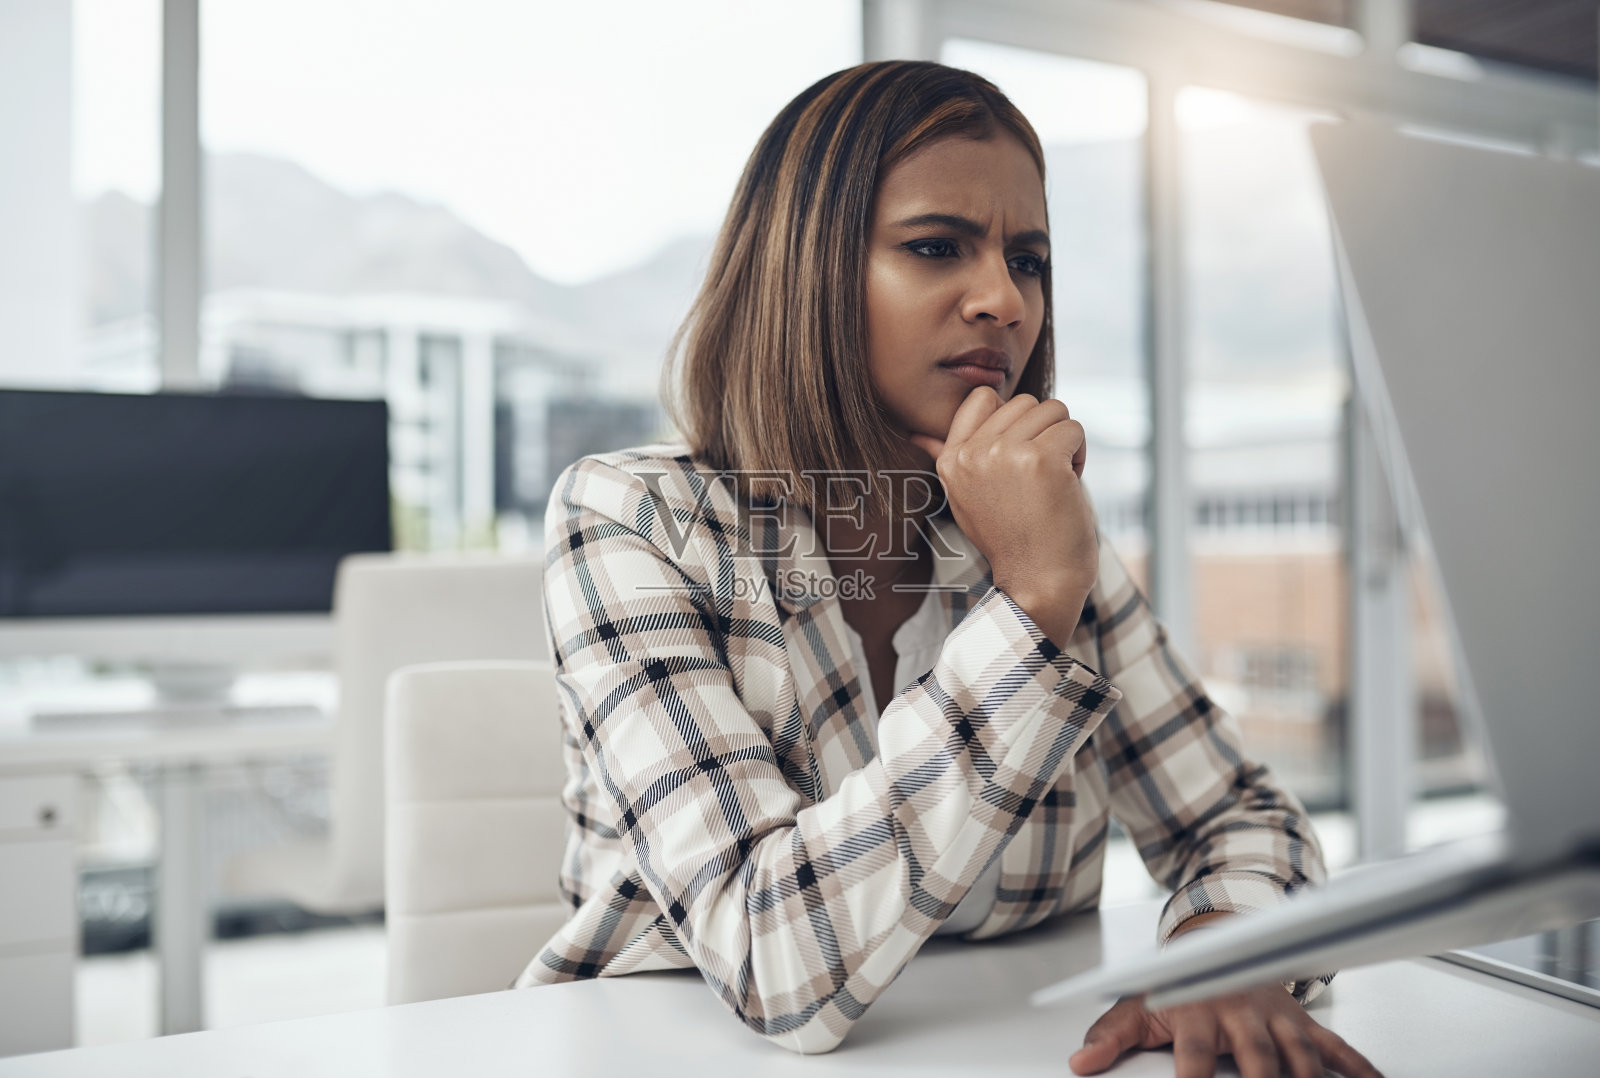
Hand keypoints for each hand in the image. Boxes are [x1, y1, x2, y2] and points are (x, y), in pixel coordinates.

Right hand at [906, 388, 1095, 646]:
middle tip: (1040, 477)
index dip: (1012, 419)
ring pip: (1053, 409)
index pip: (982, 398)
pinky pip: (1073, 428)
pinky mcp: (1041, 459)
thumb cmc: (1010, 540)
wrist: (1037, 582)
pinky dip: (1080, 454)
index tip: (1018, 457)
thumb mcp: (965, 496)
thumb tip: (914, 435)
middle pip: (1024, 401)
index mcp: (951, 460)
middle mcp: (972, 453)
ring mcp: (1005, 454)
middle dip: (1043, 432)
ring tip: (1054, 481)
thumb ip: (949, 458)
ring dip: (1063, 442)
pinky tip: (1068, 485)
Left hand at [1069, 986, 1382, 1077]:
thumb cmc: (1177, 984)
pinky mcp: (1301, 1022)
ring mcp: (1276, 1017)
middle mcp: (1240, 1013)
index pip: (1194, 1056)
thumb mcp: (1138, 1006)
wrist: (1216, 942)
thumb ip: (1110, 1037)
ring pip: (1300, 1056)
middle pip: (1258, 1059)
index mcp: (1197, 1011)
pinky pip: (1336, 1048)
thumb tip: (1080, 1062)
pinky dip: (1359, 1069)